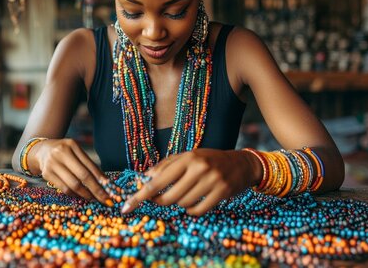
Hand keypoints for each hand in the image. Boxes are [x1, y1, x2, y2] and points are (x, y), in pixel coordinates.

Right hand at [30, 138, 111, 204]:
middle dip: (96, 190)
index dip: (101, 179)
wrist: (41, 151)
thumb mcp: (76, 152)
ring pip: (73, 185)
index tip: (111, 189)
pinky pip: (64, 189)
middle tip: (106, 200)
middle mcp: (61, 153)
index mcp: (72, 145)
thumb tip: (105, 183)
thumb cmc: (64, 152)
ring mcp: (52, 164)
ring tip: (94, 199)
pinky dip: (75, 194)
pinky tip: (81, 196)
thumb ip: (88, 165)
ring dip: (86, 194)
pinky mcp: (46, 174)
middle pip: (83, 176)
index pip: (90, 165)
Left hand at [122, 149, 261, 215]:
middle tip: (161, 199)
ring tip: (185, 194)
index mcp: (187, 158)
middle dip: (161, 201)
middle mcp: (199, 168)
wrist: (240, 163)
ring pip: (183, 204)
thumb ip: (165, 165)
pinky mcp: (221, 193)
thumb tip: (144, 178)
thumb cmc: (208, 159)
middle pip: (169, 197)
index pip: (158, 180)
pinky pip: (198, 211)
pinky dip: (191, 210)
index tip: (126, 206)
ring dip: (179, 203)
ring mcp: (211, 181)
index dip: (141, 195)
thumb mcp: (187, 156)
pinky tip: (194, 203)